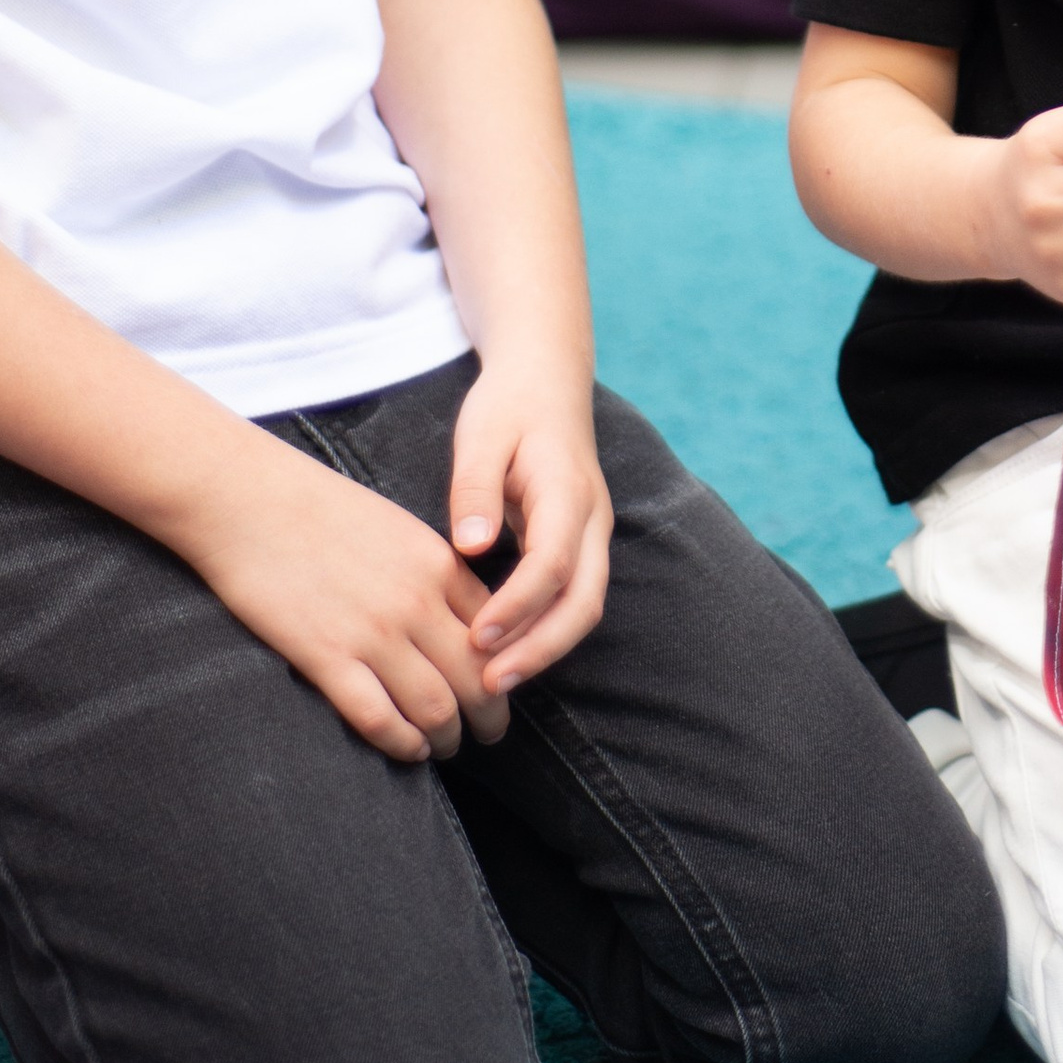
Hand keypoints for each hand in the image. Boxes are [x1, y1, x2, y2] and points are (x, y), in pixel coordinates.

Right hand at [175, 432, 505, 764]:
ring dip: (448, 736)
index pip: (498, 629)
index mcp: (439, 563)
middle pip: (478, 675)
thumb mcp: (397, 527)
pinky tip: (406, 749)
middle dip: (491, 714)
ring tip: (446, 747)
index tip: (501, 684)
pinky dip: (401, 742)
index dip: (506, 666)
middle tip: (490, 733)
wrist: (247, 499)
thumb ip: (430, 570)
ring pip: (435, 706)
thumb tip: (457, 613)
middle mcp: (418, 601)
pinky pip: (378, 717)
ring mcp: (374, 632)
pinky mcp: (326, 656)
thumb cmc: (318, 507)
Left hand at [448, 353, 612, 692]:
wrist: (547, 377)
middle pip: (585, 600)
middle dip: (541, 649)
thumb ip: (475, 490)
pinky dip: (545, 630)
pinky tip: (503, 652)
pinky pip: (573, 597)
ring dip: (545, 648)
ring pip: (585, 605)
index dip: (517, 606)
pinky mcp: (580, 544)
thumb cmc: (509, 405)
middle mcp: (591, 519)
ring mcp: (592, 533)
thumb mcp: (482, 435)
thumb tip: (471, 547)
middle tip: (489, 684)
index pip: (553, 563)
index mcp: (567, 491)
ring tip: (493, 681)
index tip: (476, 637)